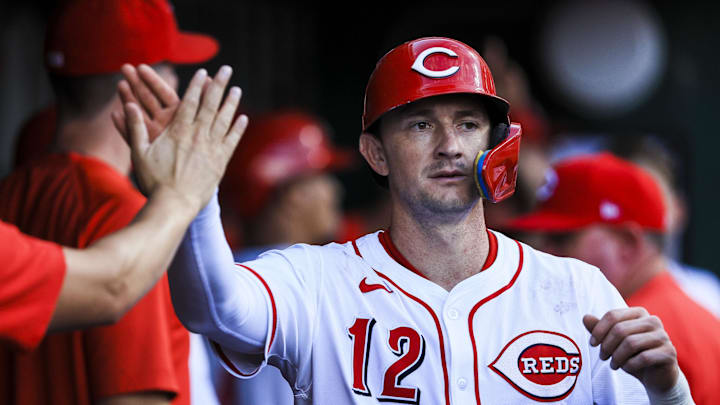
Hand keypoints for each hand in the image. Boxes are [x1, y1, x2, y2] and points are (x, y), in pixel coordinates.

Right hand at [122, 65, 248, 213]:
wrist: (174, 205)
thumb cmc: (154, 181)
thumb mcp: (139, 153)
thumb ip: (134, 128)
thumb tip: (126, 105)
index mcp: (178, 132)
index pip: (189, 102)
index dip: (197, 85)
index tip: (204, 72)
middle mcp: (197, 136)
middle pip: (210, 105)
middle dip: (218, 85)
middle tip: (226, 69)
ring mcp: (211, 149)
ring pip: (224, 120)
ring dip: (231, 103)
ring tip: (237, 89)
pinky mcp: (221, 162)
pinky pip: (231, 141)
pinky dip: (237, 128)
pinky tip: (242, 118)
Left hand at [583, 307, 678, 392]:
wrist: (656, 375)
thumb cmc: (632, 354)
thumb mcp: (613, 341)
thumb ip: (599, 329)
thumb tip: (585, 317)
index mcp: (639, 313)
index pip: (612, 315)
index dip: (598, 330)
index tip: (592, 344)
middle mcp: (653, 321)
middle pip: (620, 329)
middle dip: (607, 346)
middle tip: (603, 357)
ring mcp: (663, 336)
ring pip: (631, 343)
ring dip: (617, 357)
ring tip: (613, 364)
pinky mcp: (669, 352)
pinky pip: (643, 357)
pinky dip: (630, 365)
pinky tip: (627, 368)